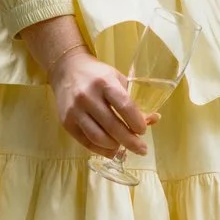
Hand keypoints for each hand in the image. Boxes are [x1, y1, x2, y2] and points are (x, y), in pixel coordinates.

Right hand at [19, 16, 150, 157]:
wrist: (66, 69)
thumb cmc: (97, 75)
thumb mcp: (117, 79)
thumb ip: (132, 100)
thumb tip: (153, 120)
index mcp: (104, 82)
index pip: (124, 106)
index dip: (137, 122)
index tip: (143, 130)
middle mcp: (88, 96)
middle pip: (112, 126)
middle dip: (131, 141)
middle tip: (142, 149)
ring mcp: (75, 110)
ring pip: (98, 137)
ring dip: (115, 147)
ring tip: (124, 148)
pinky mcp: (66, 122)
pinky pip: (85, 142)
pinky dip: (100, 150)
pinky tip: (111, 150)